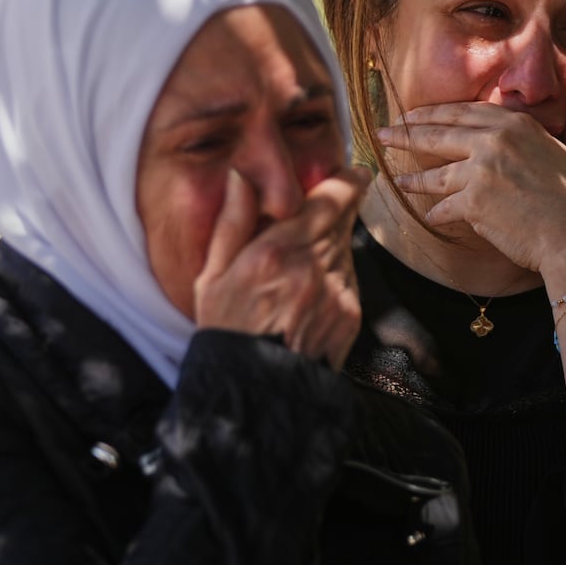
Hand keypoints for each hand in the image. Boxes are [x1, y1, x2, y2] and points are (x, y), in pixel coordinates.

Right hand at [193, 165, 372, 368]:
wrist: (254, 392)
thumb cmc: (224, 332)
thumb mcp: (212, 277)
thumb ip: (232, 223)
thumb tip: (242, 176)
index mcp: (274, 252)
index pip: (327, 200)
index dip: (346, 181)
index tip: (354, 172)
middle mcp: (312, 268)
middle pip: (345, 219)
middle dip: (342, 207)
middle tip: (337, 199)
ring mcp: (336, 292)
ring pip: (347, 248)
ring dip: (334, 244)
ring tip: (303, 264)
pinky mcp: (351, 315)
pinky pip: (350, 278)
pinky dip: (336, 275)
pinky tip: (310, 292)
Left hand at [379, 102, 565, 272]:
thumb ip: (561, 137)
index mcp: (515, 123)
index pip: (462, 113)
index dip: (433, 114)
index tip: (413, 116)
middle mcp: (495, 140)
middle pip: (438, 134)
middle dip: (406, 133)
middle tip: (384, 134)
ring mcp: (481, 170)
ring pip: (435, 174)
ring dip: (413, 179)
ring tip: (396, 181)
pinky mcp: (473, 202)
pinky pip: (444, 207)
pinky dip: (436, 214)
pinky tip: (429, 217)